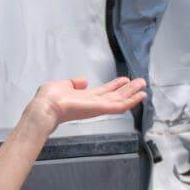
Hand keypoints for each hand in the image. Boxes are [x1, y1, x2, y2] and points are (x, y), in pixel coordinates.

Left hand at [31, 75, 146, 129]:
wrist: (45, 107)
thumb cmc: (50, 98)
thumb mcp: (63, 85)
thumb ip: (74, 83)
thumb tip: (84, 81)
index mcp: (85, 98)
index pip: (104, 92)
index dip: (115, 86)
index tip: (125, 80)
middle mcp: (93, 104)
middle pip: (115, 96)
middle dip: (128, 90)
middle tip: (141, 82)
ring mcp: (98, 107)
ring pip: (120, 100)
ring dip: (133, 93)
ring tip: (144, 86)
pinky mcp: (100, 109)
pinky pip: (119, 106)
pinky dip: (131, 100)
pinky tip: (140, 95)